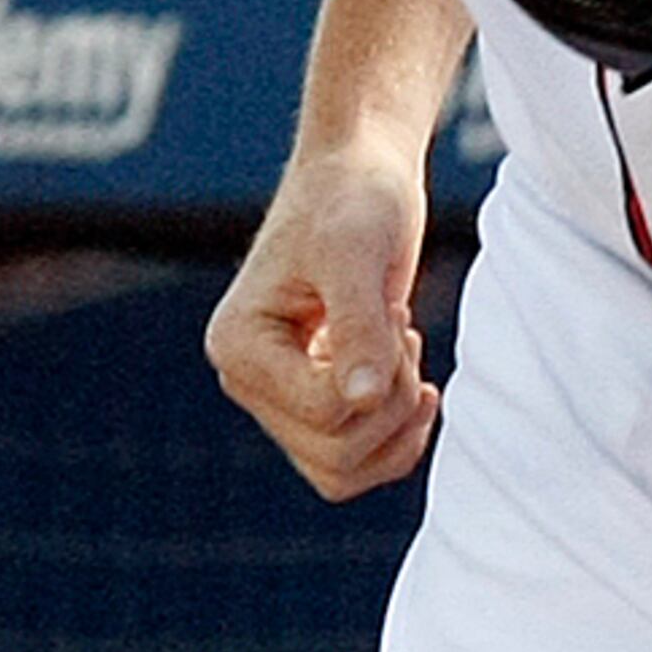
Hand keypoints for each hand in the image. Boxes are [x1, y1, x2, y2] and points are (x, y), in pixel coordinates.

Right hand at [205, 150, 440, 499]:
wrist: (362, 179)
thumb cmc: (353, 201)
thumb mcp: (357, 253)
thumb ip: (358, 325)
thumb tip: (361, 401)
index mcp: (236, 347)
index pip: (322, 414)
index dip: (379, 376)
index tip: (390, 312)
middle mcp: (248, 381)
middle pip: (334, 459)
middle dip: (390, 406)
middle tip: (403, 333)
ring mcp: (281, 396)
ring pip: (344, 472)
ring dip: (395, 424)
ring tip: (403, 349)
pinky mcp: (315, 401)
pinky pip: (357, 463)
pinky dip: (398, 436)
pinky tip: (414, 381)